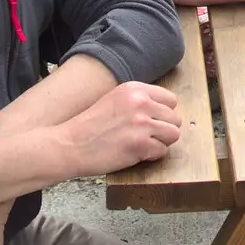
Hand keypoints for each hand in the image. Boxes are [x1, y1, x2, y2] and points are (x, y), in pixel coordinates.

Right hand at [60, 80, 181, 174]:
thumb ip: (139, 101)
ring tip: (142, 145)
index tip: (152, 122)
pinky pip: (162, 151)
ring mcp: (142, 123)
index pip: (170, 100)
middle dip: (163, 130)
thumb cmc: (89, 126)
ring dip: (161, 143)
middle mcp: (141, 102)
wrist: (70, 145)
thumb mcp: (114, 100)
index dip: (163, 114)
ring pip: (173, 134)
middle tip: (145, 136)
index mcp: (134, 89)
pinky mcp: (140, 144)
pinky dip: (152, 156)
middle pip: (175, 118)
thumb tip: (164, 111)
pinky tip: (135, 154)